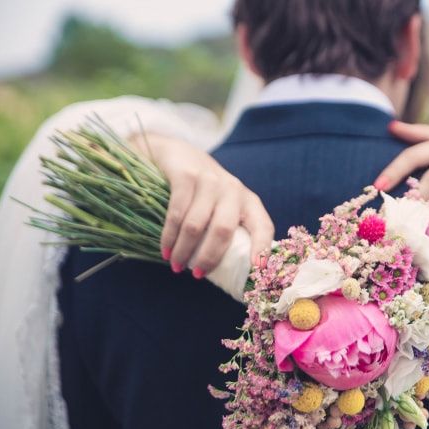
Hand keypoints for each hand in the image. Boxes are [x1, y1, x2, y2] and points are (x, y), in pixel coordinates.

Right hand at [129, 133, 273, 277]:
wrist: (176, 154)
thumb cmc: (203, 192)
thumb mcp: (223, 206)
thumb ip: (229, 231)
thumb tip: (228, 273)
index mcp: (248, 202)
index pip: (263, 226)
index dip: (262, 249)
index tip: (257, 271)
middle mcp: (233, 190)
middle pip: (224, 230)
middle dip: (209, 257)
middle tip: (197, 275)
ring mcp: (210, 181)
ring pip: (197, 225)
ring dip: (184, 250)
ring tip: (176, 266)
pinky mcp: (186, 176)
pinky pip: (177, 213)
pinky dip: (170, 236)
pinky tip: (165, 250)